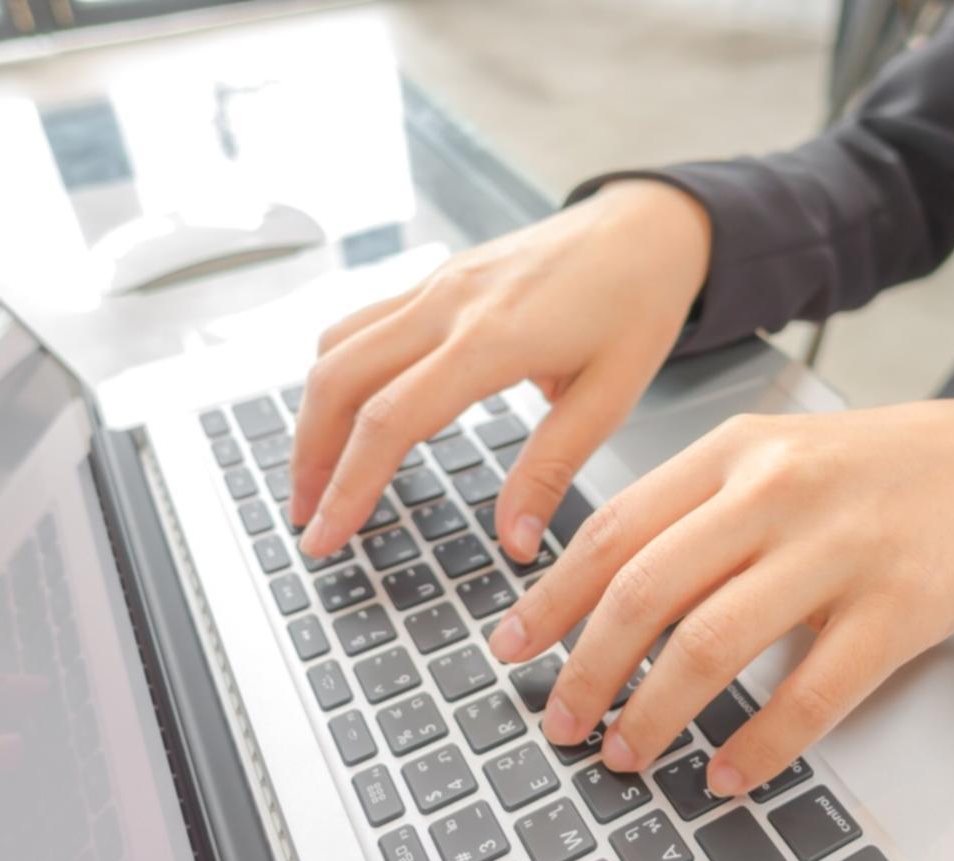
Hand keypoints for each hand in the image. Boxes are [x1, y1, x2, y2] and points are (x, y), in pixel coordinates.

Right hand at [290, 180, 711, 560]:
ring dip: (314, 414)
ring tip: (319, 475)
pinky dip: (338, 372)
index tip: (326, 536)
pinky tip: (348, 411)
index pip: (391, 419)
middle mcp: (448, 303)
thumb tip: (514, 542)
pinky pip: (361, 323)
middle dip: (310, 457)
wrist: (646, 226)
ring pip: (336, 347)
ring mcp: (436, 284)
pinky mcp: (436, 279)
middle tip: (306, 519)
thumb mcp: (612, 398)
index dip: (349, 486)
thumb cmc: (638, 304)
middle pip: (339, 381)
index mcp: (493, 337)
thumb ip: (552, 470)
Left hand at [487, 397, 953, 795]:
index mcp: (734, 450)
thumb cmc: (877, 470)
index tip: (512, 648)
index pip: (614, 529)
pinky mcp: (900, 607)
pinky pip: (810, 694)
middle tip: (562, 722)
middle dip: (586, 669)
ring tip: (627, 754)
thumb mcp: (775, 456)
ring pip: (711, 643)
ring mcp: (840, 547)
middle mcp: (777, 489)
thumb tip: (599, 600)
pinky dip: (758, 746)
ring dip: (653, 713)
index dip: (552, 599)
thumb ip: (695, 511)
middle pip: (645, 590)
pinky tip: (727, 774)